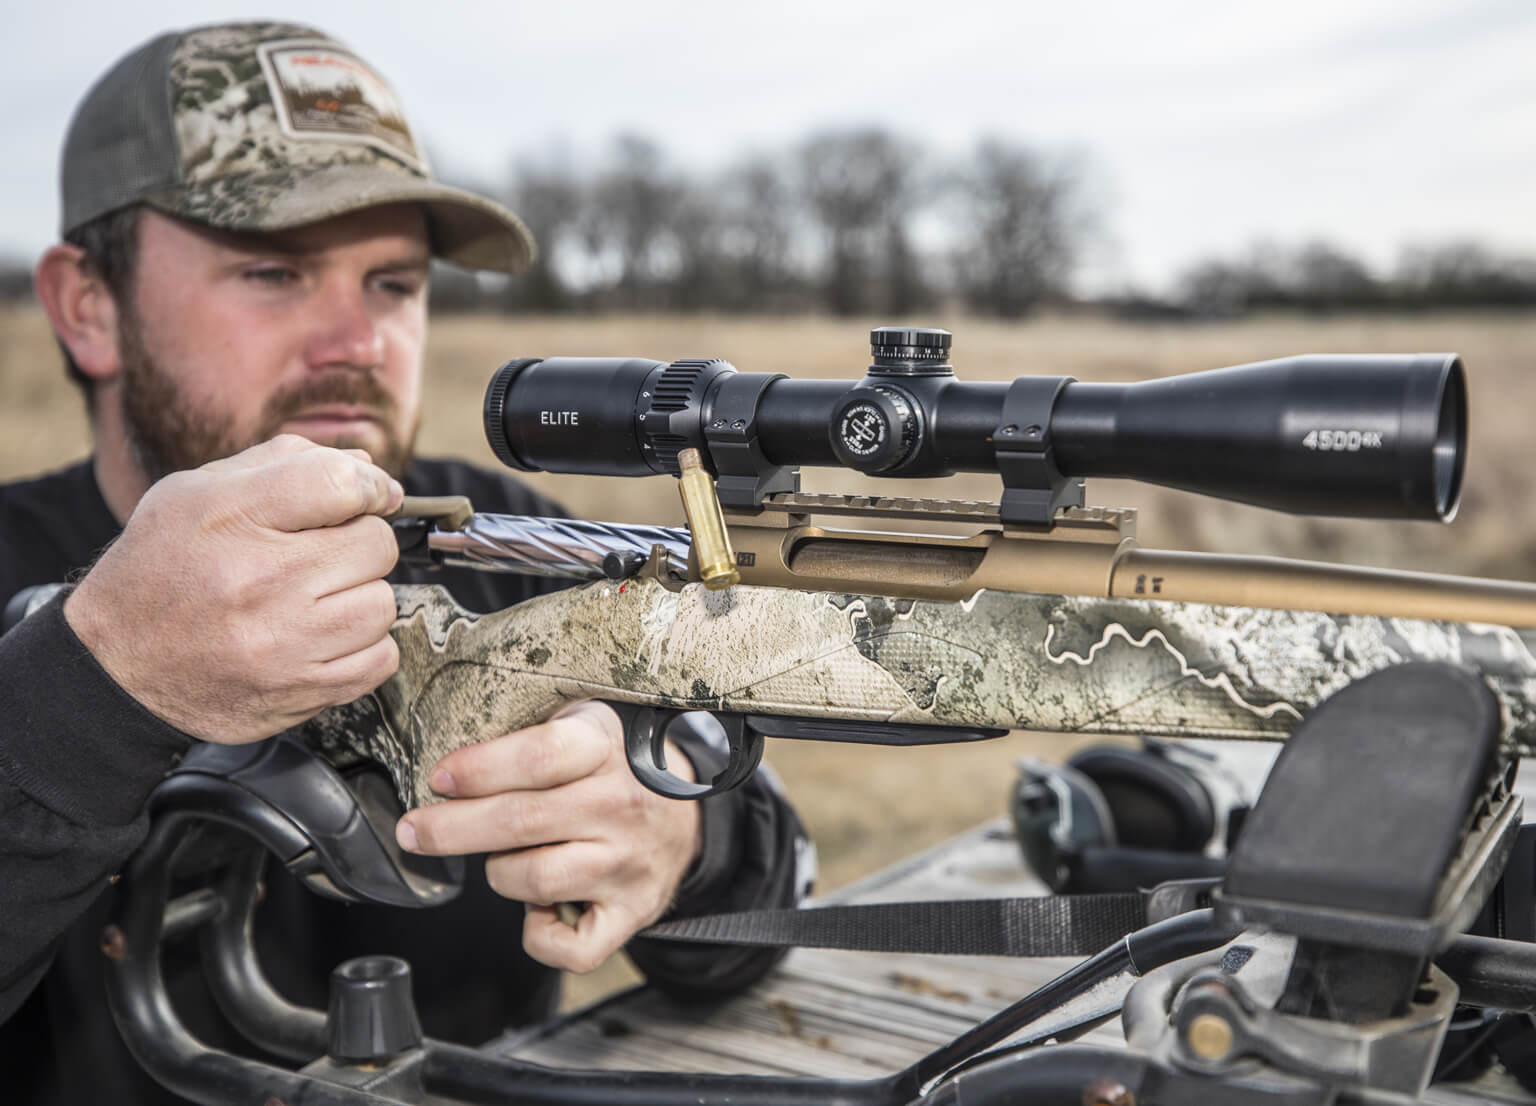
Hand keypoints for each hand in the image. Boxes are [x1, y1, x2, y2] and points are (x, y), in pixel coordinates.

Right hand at [65, 435, 403, 742]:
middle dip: (360, 542)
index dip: (370, 484)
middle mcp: (261, 582)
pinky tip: (326, 636)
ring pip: (382, 604)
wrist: (117, 666)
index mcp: (232, 520)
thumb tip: (366, 465)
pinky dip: (365, 647)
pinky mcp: (300, 692)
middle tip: (323, 553)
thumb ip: (282, 464)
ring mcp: (284, 643)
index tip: (372, 493)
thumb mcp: (194, 493)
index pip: (340, 483)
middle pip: (376, 544)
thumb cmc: (162, 570)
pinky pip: (381, 660)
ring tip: (318, 598)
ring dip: (362, 597)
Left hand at [395, 700, 702, 972]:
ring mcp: (628, 863)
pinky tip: (539, 908)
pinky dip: (540, 936)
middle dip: (450, 829)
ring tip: (506, 858)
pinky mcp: (634, 911)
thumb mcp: (584, 724)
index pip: (537, 757)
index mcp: (605, 747)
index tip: (440, 778)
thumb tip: (449, 768)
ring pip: (533, 879)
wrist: (684, 815)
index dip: (478, 770)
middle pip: (519, 821)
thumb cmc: (614, 769)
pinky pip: (570, 946)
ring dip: (500, 873)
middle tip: (416, 830)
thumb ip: (528, 734)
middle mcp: (621, 805)